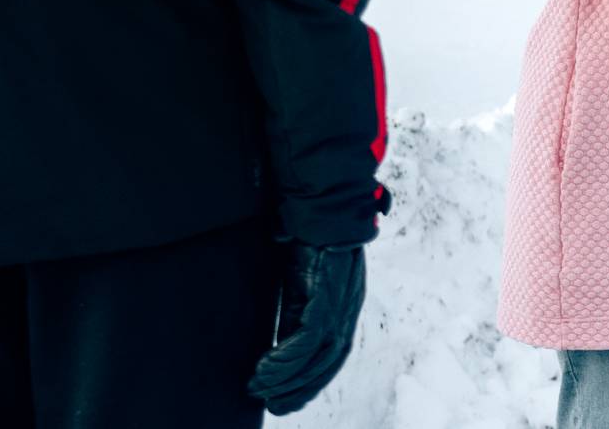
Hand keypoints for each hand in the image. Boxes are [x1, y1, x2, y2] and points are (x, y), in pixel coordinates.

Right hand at [248, 243, 365, 415]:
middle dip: (301, 388)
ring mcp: (341, 300)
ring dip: (288, 378)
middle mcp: (347, 306)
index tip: (287, 399)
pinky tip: (264, 369)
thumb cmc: (309, 240)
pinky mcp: (327, 292)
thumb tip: (281, 345)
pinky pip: (309, 337)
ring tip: (261, 390)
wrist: (320, 204)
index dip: (313, 380)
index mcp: (344, 305)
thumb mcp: (301, 284)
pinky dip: (286, 358)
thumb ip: (296, 312)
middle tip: (273, 405)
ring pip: (319, 355)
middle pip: (329, 361)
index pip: (334, 354)